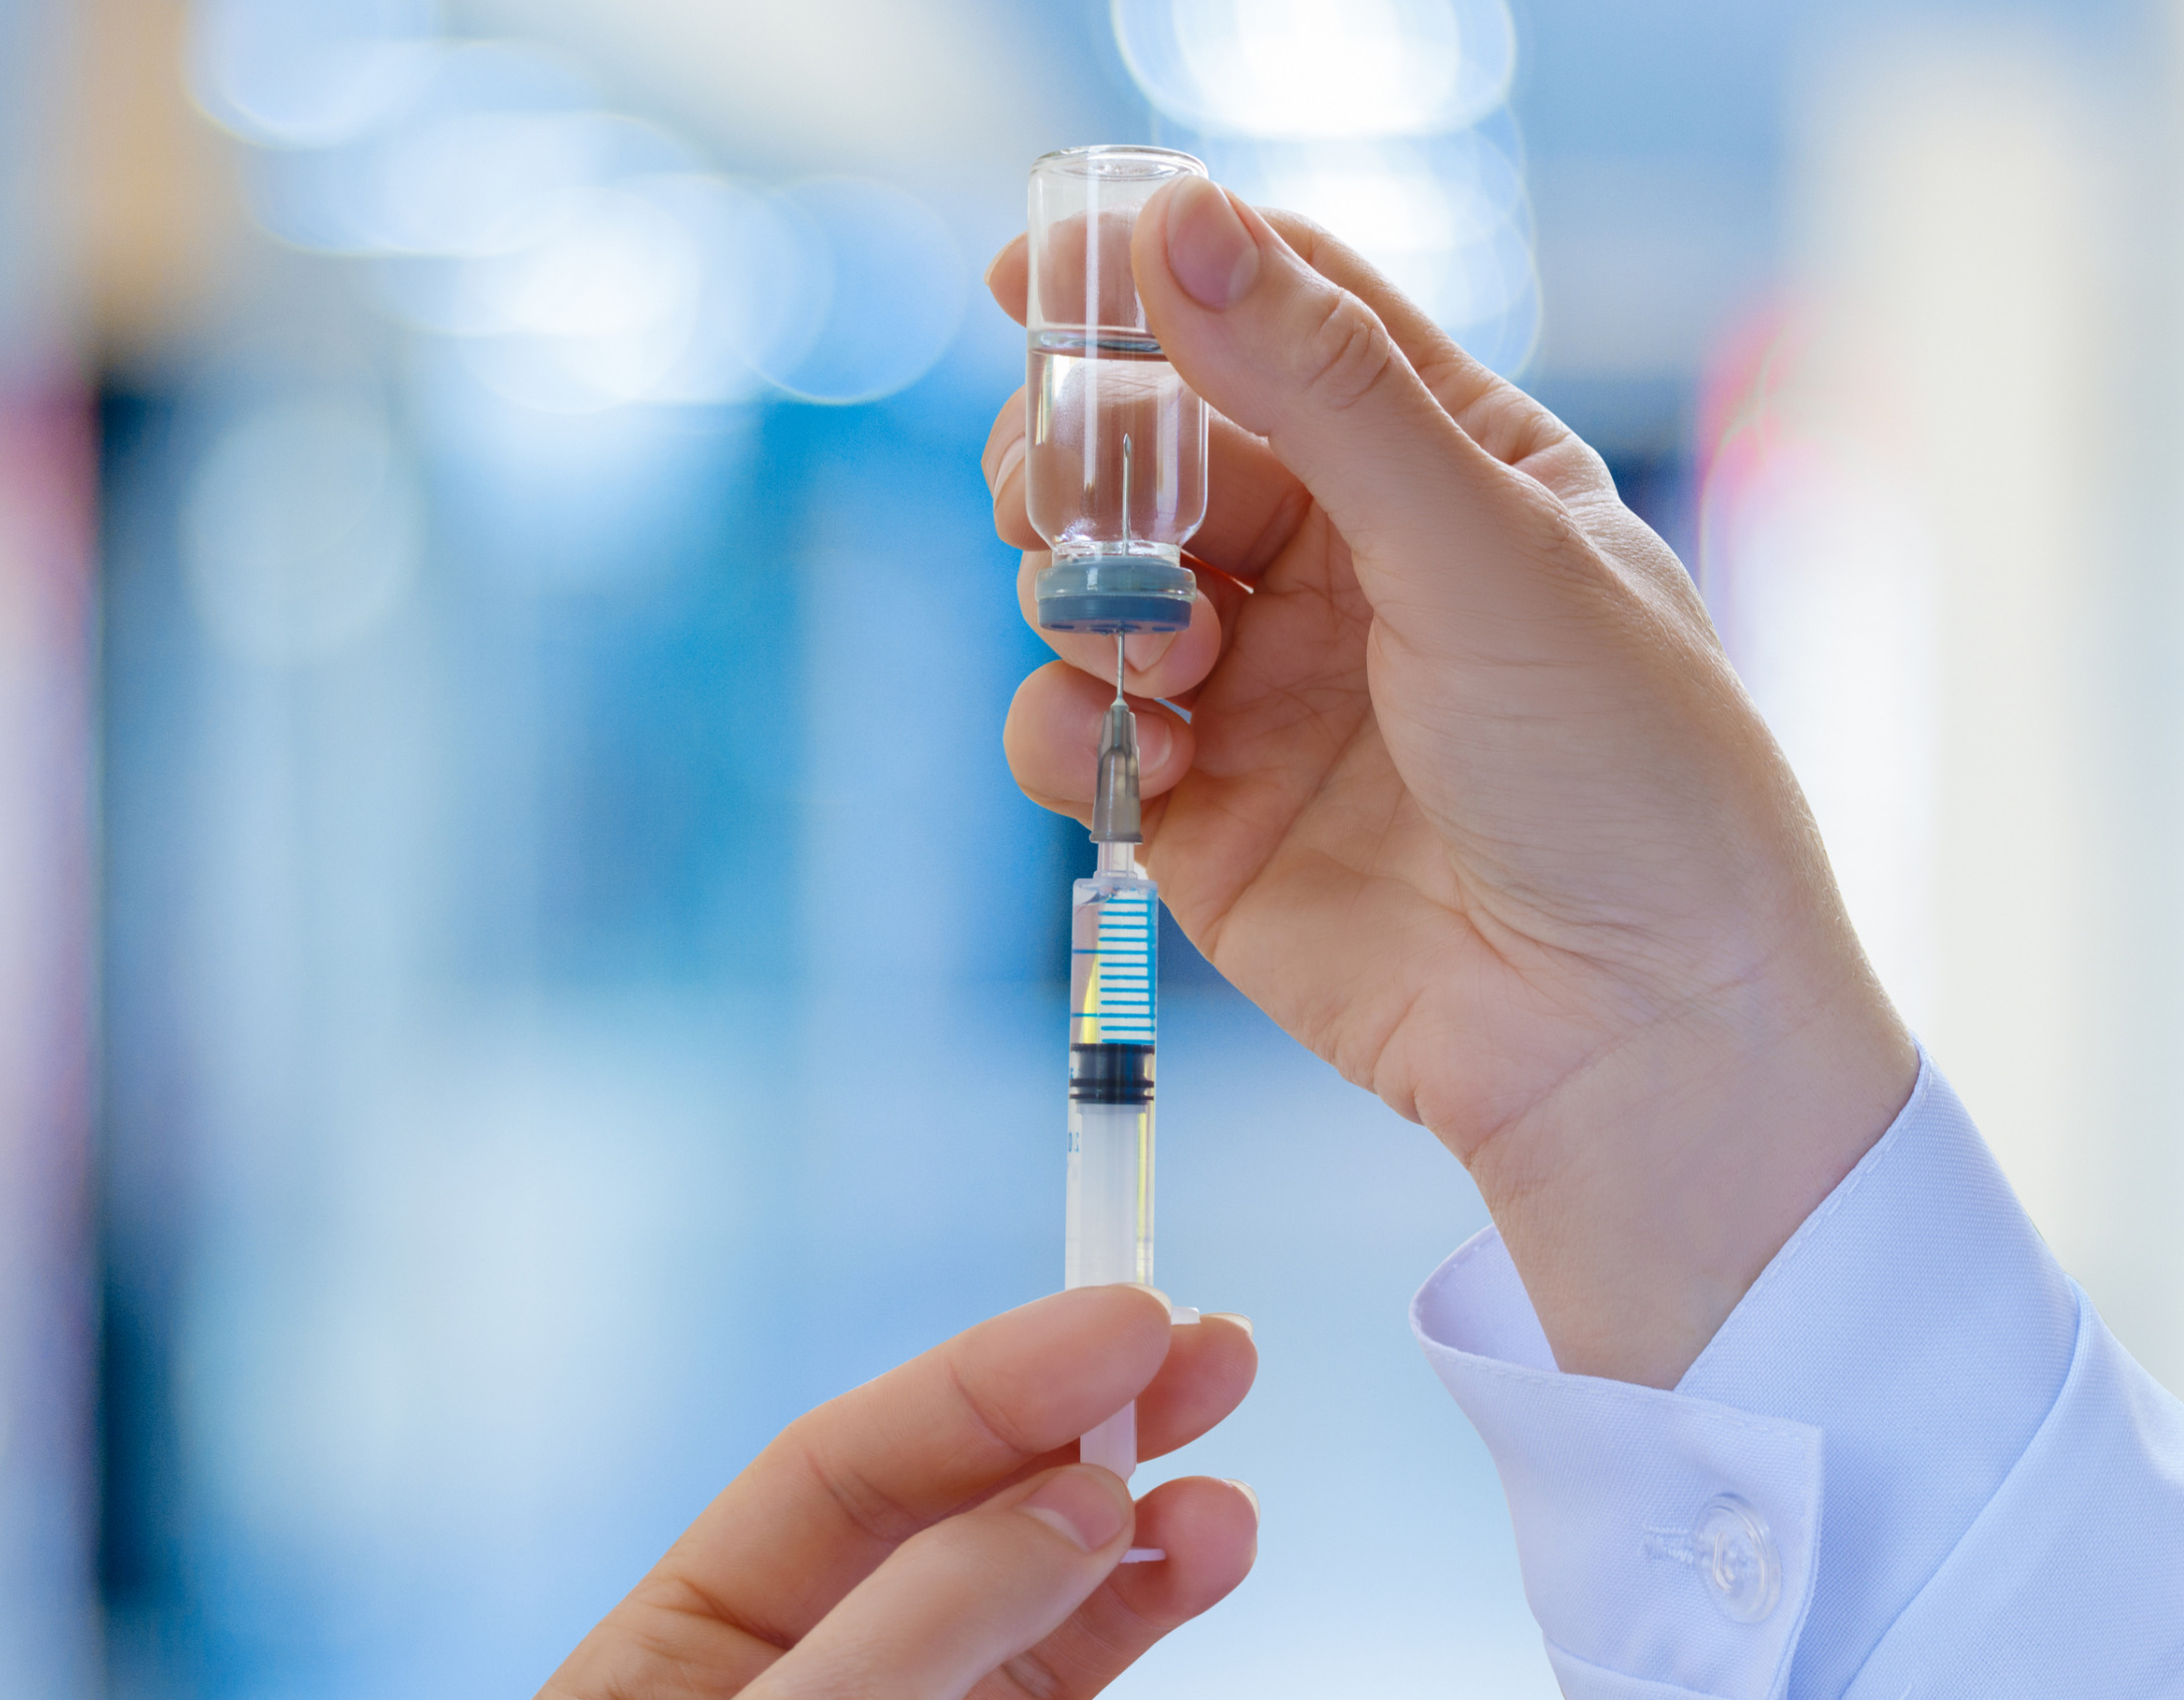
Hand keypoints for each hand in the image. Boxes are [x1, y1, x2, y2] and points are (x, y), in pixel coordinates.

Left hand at [539, 1286, 1258, 1698]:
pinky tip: (1199, 1553)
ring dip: (1139, 1527)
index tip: (1121, 1319)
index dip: (986, 1381)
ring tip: (1228, 1488)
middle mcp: (801, 1657)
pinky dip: (1138, 1612)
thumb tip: (1082, 1498)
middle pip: (953, 1507)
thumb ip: (922, 1619)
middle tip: (1211, 1346)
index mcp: (683, 1637)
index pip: (843, 1463)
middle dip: (1082, 1421)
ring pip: (1030, 1596)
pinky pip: (1062, 1673)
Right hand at [982, 179, 1917, 1386]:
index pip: (1277, 311)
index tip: (1035, 261)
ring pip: (1087, 579)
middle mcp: (1338, 559)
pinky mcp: (1195, 807)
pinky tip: (1147, 757)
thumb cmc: (1622, 776)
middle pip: (1150, 442)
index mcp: (1441, 459)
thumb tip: (1176, 222)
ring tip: (1161, 654)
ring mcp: (1257, 683)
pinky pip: (1069, 727)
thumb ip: (1322, 392)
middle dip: (1082, 453)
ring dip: (1082, 594)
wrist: (1626, 1038)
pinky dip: (1070, 726)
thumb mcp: (1484, 551)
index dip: (1155, 269)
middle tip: (1061, 494)